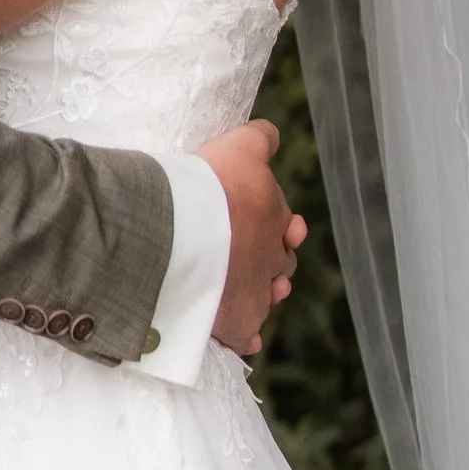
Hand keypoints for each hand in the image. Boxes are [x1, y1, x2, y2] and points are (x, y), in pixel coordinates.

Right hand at [198, 119, 306, 357]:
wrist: (183, 231)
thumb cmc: (210, 185)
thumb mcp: (237, 148)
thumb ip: (258, 140)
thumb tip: (270, 134)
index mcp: (275, 217)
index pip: (286, 224)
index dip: (280, 226)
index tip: (280, 229)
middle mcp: (273, 257)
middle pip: (281, 264)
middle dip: (274, 262)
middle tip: (257, 258)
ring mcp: (257, 294)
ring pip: (267, 298)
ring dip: (262, 295)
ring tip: (251, 293)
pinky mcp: (238, 323)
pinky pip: (246, 335)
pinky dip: (244, 334)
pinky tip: (240, 335)